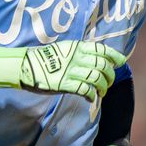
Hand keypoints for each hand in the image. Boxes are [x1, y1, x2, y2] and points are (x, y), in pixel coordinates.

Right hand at [0, 41, 125, 102]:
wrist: (25, 66)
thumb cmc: (44, 59)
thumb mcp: (64, 50)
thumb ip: (79, 53)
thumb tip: (94, 59)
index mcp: (77, 47)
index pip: (101, 49)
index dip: (114, 55)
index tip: (120, 62)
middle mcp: (76, 57)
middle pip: (102, 66)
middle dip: (109, 76)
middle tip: (108, 83)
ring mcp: (70, 71)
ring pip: (97, 78)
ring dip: (103, 87)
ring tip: (101, 92)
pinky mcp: (64, 84)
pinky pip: (85, 90)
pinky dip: (92, 95)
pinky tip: (91, 98)